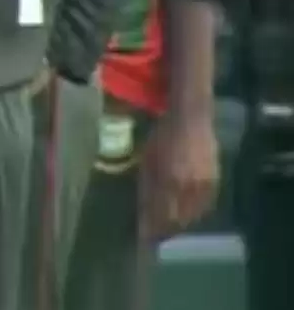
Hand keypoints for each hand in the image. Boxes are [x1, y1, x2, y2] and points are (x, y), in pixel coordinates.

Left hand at [138, 109, 219, 238]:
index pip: (160, 214)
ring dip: (179, 225)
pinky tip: (184, 216)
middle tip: (154, 236)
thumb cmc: (162, 136)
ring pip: (191, 216)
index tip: (142, 238)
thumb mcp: (147, 160)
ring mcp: (205, 185)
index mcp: (169, 179)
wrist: (192, 119)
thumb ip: (147, 187)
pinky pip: (204, 207)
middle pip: (177, 220)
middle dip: (164, 231)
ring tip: (167, 228)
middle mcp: (189, 186)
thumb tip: (143, 211)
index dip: (151, 228)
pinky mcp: (215, 182)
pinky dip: (192, 215)